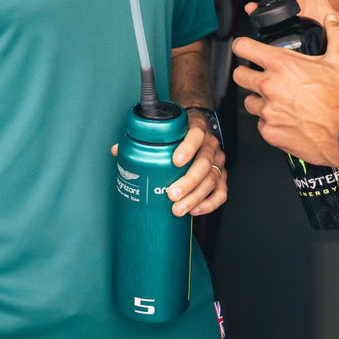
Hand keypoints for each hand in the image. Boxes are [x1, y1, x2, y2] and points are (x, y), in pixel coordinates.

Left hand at [108, 115, 228, 217]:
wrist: (199, 128)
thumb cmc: (179, 132)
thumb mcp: (165, 130)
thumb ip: (142, 139)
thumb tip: (117, 151)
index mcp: (197, 129)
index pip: (196, 135)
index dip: (187, 148)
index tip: (175, 161)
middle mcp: (210, 145)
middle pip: (204, 163)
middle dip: (188, 181)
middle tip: (171, 194)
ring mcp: (217, 162)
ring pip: (212, 180)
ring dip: (195, 197)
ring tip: (178, 209)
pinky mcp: (222, 176)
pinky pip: (221, 192)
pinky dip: (209, 204)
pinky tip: (194, 211)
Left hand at [233, 16, 338, 167]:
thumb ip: (335, 34)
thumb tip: (331, 20)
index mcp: (282, 65)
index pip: (243, 47)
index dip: (242, 46)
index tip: (245, 48)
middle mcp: (270, 87)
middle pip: (239, 75)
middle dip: (248, 73)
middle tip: (262, 76)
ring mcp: (268, 111)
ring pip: (248, 101)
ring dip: (259, 100)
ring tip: (278, 100)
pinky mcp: (270, 132)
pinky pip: (261, 123)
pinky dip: (270, 121)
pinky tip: (285, 118)